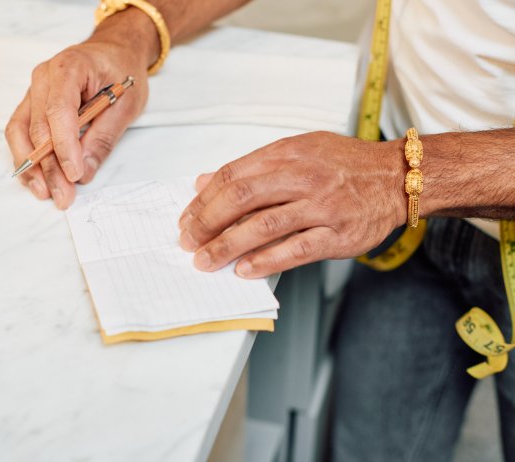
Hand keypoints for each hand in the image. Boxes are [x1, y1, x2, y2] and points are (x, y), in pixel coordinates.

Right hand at [5, 25, 151, 208]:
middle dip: (51, 167)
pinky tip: (37, 180)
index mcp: (69, 68)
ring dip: (32, 167)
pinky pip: (21, 133)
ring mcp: (33, 91)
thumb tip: (86, 172)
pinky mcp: (32, 106)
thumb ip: (104, 137)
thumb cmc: (121, 71)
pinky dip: (27, 158)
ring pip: (21, 132)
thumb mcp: (126, 103)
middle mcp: (43, 77)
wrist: (113, 52)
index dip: (65, 147)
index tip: (75, 174)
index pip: (60, 111)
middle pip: (39, 128)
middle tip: (64, 196)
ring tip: (46, 193)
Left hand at [178, 131, 407, 277]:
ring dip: (228, 245)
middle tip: (188, 241)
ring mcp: (321, 205)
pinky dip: (267, 260)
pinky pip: (296, 249)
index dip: (204, 200)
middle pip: (242, 197)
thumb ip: (251, 167)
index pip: (233, 175)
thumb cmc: (343, 165)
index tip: (187, 218)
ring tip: (205, 260)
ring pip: (264, 225)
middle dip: (207, 222)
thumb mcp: (297, 152)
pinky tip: (244, 269)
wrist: (396, 177)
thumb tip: (204, 182)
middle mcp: (302, 176)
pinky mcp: (337, 233)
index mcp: (287, 153)